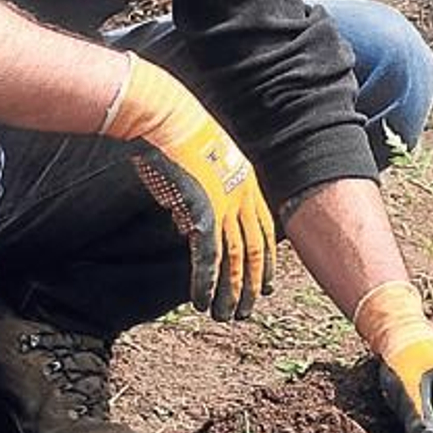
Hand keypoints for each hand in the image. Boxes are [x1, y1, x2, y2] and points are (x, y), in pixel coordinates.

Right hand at [101, 56, 275, 319]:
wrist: (167, 116)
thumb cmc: (175, 134)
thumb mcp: (198, 167)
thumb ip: (197, 199)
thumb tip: (186, 225)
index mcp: (245, 182)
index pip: (263, 231)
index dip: (265, 261)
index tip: (265, 286)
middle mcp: (241, 196)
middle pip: (253, 250)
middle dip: (249, 285)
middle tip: (246, 311)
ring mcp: (224, 205)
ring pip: (234, 260)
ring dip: (229, 292)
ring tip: (225, 316)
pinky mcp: (203, 212)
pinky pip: (208, 257)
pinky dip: (205, 283)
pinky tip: (202, 301)